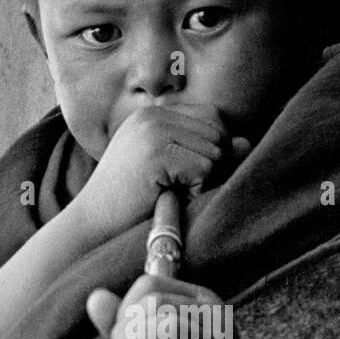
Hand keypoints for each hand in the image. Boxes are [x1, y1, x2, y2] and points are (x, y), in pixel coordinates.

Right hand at [73, 100, 250, 244]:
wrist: (92, 224)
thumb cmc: (130, 204)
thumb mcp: (171, 172)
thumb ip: (205, 153)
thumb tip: (246, 142)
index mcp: (153, 115)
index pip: (211, 117)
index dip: (214, 148)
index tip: (192, 175)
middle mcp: (153, 115)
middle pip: (218, 131)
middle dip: (214, 165)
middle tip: (185, 189)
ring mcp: (152, 131)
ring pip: (215, 150)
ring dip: (204, 180)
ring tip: (174, 194)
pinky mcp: (155, 152)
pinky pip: (204, 167)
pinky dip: (196, 189)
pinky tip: (171, 198)